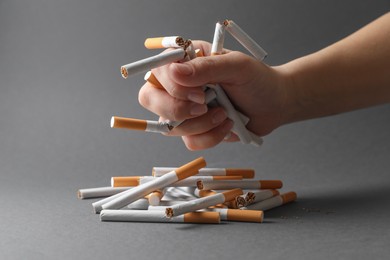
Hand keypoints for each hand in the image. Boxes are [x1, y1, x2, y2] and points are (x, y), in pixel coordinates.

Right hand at [138, 41, 289, 149]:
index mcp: (186, 61)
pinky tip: (227, 126)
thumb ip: (206, 67)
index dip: (171, 86)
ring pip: (169, 126)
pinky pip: (189, 141)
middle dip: (175, 109)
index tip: (200, 94)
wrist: (274, 104)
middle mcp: (179, 85)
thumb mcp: (236, 66)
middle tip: (204, 107)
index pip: (157, 71)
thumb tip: (173, 70)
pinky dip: (210, 137)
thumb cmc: (257, 80)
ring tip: (225, 114)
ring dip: (201, 125)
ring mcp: (184, 109)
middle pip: (149, 98)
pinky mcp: (194, 129)